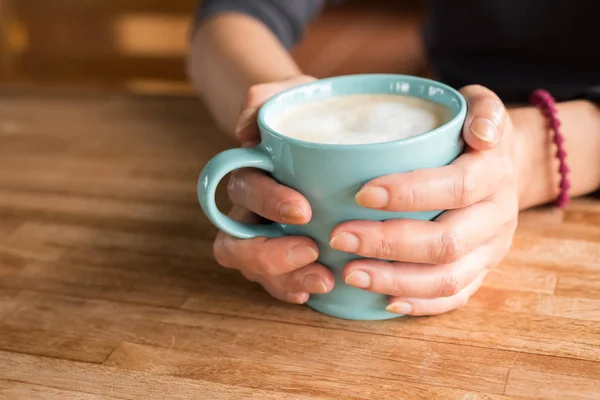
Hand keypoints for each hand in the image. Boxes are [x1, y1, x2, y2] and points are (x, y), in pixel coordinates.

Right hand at [212, 75, 334, 303]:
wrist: (322, 130)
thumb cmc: (307, 113)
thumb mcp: (291, 94)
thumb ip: (263, 98)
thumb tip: (246, 130)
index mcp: (250, 172)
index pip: (243, 190)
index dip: (267, 203)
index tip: (303, 210)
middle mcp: (249, 209)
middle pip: (234, 243)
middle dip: (269, 254)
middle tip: (311, 252)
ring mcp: (264, 235)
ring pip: (252, 268)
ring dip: (283, 279)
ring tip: (323, 280)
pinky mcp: (285, 253)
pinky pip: (275, 280)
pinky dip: (291, 289)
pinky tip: (314, 292)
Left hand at [330, 85, 519, 315]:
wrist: (505, 167)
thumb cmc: (471, 134)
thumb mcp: (481, 107)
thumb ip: (482, 109)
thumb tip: (480, 132)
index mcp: (495, 172)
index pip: (458, 186)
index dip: (410, 193)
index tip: (361, 194)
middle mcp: (498, 216)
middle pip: (447, 241)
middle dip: (389, 243)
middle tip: (339, 237)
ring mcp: (491, 250)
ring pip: (448, 278)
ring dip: (395, 280)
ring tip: (350, 273)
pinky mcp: (482, 272)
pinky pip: (455, 298)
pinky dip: (419, 304)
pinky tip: (383, 300)